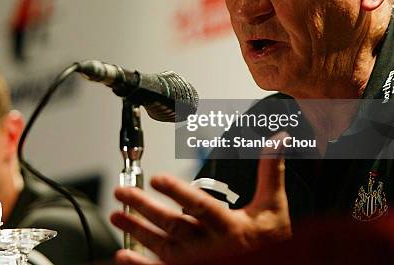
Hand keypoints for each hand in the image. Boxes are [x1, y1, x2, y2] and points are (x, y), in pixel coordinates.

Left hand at [110, 133, 290, 264]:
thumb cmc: (271, 241)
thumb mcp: (273, 206)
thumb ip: (270, 172)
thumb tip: (277, 139)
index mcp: (231, 227)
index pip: (201, 206)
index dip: (178, 192)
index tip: (158, 178)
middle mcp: (211, 246)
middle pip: (173, 225)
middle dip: (145, 208)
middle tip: (122, 192)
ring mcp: (198, 262)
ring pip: (162, 246)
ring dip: (137, 230)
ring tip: (116, 215)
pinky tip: (122, 256)